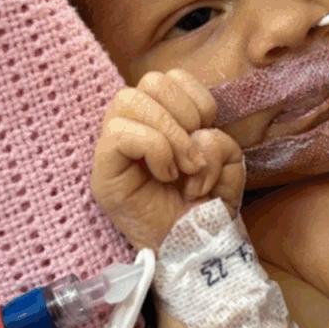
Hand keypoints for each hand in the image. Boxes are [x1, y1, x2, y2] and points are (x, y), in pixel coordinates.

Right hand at [91, 70, 245, 250]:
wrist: (197, 250)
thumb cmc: (206, 208)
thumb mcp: (226, 165)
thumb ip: (218, 140)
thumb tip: (198, 136)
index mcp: (161, 121)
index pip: (169, 77)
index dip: (197, 100)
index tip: (207, 134)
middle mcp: (133, 128)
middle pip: (149, 80)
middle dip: (184, 113)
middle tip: (194, 155)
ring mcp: (113, 150)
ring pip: (128, 99)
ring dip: (169, 132)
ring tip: (181, 167)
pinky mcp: (102, 172)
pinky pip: (119, 132)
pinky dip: (153, 148)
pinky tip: (166, 176)